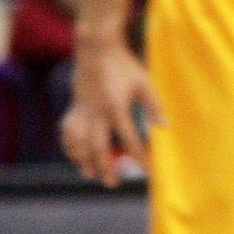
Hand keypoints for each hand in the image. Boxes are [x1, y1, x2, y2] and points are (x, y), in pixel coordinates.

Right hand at [60, 37, 162, 187]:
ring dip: (85, 161)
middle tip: (114, 183)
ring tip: (92, 174)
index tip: (146, 168)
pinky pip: (68, 134)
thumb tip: (165, 127)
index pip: (128, 138)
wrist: (97, 50)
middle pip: (98, 148)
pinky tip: (77, 156)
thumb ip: (154, 105)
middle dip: (106, 168)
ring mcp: (82, 112)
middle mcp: (96, 113)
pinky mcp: (73, 109)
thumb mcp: (144, 82)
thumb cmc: (124, 66)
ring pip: (79, 144)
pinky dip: (71, 147)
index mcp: (116, 107)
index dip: (138, 155)